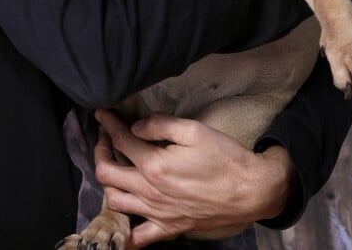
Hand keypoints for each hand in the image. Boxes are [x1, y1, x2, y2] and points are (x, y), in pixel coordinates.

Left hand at [94, 109, 295, 247]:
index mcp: (155, 165)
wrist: (251, 191)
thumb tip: (136, 126)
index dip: (108, 124)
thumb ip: (160, 124)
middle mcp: (151, 191)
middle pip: (107, 172)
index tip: (103, 114)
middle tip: (104, 137)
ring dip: (107, 183)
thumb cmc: (225, 158)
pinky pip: (137, 237)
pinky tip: (121, 217)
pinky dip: (124, 229)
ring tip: (113, 167)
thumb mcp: (194, 130)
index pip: (120, 141)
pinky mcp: (169, 227)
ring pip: (114, 202)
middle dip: (100, 150)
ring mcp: (158, 213)